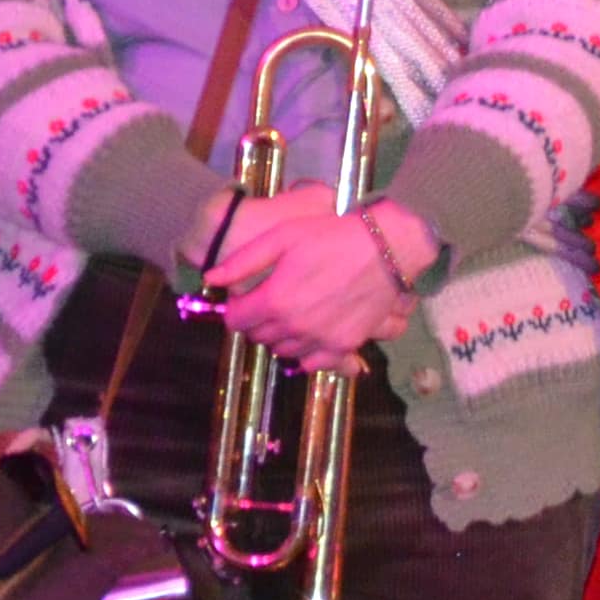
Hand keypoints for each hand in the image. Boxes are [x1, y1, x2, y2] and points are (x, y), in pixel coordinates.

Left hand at [197, 189, 424, 376]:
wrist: (387, 248)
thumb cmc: (332, 237)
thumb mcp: (283, 236)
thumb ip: (243, 260)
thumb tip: (211, 279)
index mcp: (274, 300)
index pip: (235, 321)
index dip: (238, 307)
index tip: (249, 296)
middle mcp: (293, 327)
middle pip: (259, 337)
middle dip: (259, 321)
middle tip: (274, 301)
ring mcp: (320, 339)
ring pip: (283, 350)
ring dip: (281, 336)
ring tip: (295, 314)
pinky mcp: (344, 345)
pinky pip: (313, 363)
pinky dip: (306, 353)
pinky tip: (312, 334)